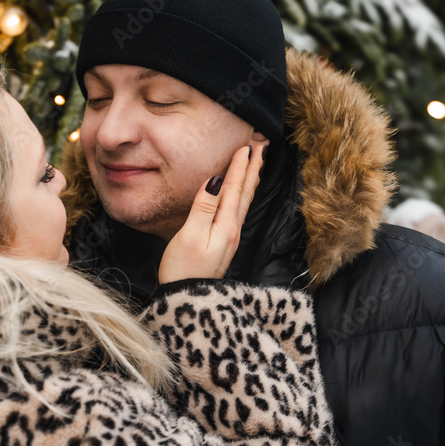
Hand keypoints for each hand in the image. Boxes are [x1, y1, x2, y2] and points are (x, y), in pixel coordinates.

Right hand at [158, 143, 266, 283]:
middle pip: (245, 193)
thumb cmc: (183, 269)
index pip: (234, 188)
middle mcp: (232, 230)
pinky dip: (243, 195)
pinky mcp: (224, 243)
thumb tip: (216, 180)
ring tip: (257, 163)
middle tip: (261, 145)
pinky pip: (238, 211)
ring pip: (244, 202)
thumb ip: (204, 207)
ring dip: (250, 180)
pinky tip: (241, 193)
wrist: (187, 301)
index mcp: (226, 225)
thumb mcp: (190, 235)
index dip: (239, 166)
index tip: (246, 145)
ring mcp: (230, 238)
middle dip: (253, 168)